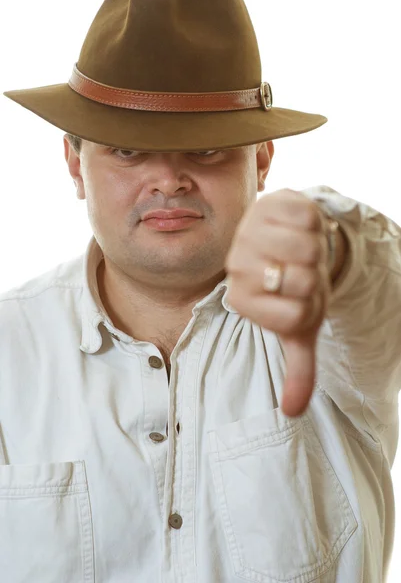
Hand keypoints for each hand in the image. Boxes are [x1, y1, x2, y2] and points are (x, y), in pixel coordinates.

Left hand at [224, 188, 331, 416]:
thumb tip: (293, 412)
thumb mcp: (297, 328)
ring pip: (307, 248)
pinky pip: (308, 217)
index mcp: (242, 301)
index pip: (296, 317)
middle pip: (305, 282)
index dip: (310, 306)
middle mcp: (238, 267)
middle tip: (302, 272)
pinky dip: (315, 224)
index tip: (298, 297)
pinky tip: (299, 228)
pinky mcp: (268, 202)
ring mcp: (250, 232)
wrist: (287, 242)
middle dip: (315, 279)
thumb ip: (296, 369)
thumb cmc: (292, 288)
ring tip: (301, 251)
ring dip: (316, 251)